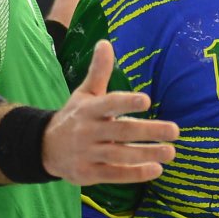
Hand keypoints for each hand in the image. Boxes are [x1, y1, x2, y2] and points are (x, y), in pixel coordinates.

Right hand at [42, 40, 178, 185]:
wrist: (44, 147)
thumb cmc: (74, 117)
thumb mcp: (84, 93)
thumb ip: (98, 72)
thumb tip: (105, 43)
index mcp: (89, 109)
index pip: (108, 104)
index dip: (126, 102)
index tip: (146, 100)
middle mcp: (87, 131)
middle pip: (120, 131)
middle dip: (149, 131)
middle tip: (174, 131)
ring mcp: (87, 154)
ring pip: (119, 155)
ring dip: (146, 154)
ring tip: (171, 152)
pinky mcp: (88, 174)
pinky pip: (114, 174)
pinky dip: (134, 173)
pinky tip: (155, 169)